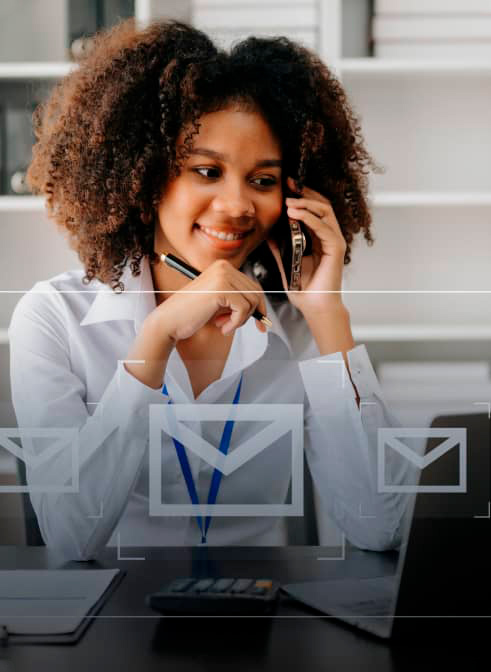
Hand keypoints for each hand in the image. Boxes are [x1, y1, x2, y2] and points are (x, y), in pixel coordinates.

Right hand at [148, 259, 267, 342]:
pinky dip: (235, 323)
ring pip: (252, 302)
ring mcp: (223, 276)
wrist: (169, 321)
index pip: (253, 285)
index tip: (259, 324)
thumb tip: (262, 309)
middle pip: (256, 292)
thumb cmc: (191, 313)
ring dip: (240, 320)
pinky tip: (221, 327)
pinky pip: (243, 310)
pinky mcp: (221, 289)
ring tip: (223, 325)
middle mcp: (224, 267)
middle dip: (250, 314)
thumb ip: (238, 298)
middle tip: (233, 326)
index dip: (258, 307)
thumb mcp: (219, 301)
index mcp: (223, 266)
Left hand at [266, 176, 346, 315]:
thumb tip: (267, 232)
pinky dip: (309, 218)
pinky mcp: (336, 249)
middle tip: (288, 185)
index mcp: (319, 237)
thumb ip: (279, 247)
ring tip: (288, 202)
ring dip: (305, 204)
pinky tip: (295, 215)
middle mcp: (329, 236)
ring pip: (324, 211)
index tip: (286, 187)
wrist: (314, 306)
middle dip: (304, 193)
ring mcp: (334, 241)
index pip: (313, 208)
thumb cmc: (303, 288)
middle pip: (321, 204)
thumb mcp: (285, 262)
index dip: (301, 196)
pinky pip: (324, 228)